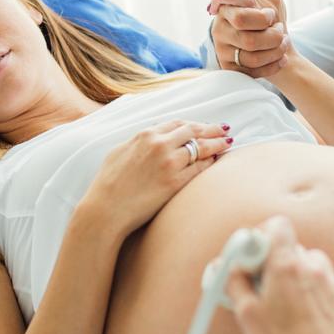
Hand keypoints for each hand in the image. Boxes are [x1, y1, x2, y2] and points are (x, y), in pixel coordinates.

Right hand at [81, 120, 231, 237]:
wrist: (105, 209)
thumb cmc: (108, 184)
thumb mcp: (119, 152)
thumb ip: (138, 142)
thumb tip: (150, 137)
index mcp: (145, 135)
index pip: (178, 124)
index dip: (195, 124)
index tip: (205, 125)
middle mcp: (159, 145)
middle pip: (194, 131)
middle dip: (212, 129)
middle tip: (224, 129)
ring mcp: (169, 163)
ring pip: (201, 148)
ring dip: (217, 144)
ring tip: (228, 142)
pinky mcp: (175, 182)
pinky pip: (199, 168)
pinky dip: (210, 163)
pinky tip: (217, 161)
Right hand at [209, 0, 291, 76]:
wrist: (270, 41)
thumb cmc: (266, 10)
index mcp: (224, 1)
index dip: (255, 7)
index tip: (270, 13)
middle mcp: (219, 24)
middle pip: (242, 23)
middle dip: (269, 28)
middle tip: (279, 28)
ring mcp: (221, 47)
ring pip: (250, 51)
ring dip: (275, 47)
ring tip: (283, 42)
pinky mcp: (229, 67)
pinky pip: (251, 70)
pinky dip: (272, 65)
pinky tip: (283, 59)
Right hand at [226, 216, 333, 333]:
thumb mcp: (247, 315)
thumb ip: (235, 282)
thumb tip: (229, 267)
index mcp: (288, 265)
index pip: (278, 224)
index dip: (262, 236)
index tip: (253, 256)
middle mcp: (314, 268)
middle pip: (293, 248)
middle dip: (277, 263)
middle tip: (265, 288)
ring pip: (312, 266)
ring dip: (299, 277)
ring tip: (287, 305)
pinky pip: (326, 288)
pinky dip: (316, 296)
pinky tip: (306, 319)